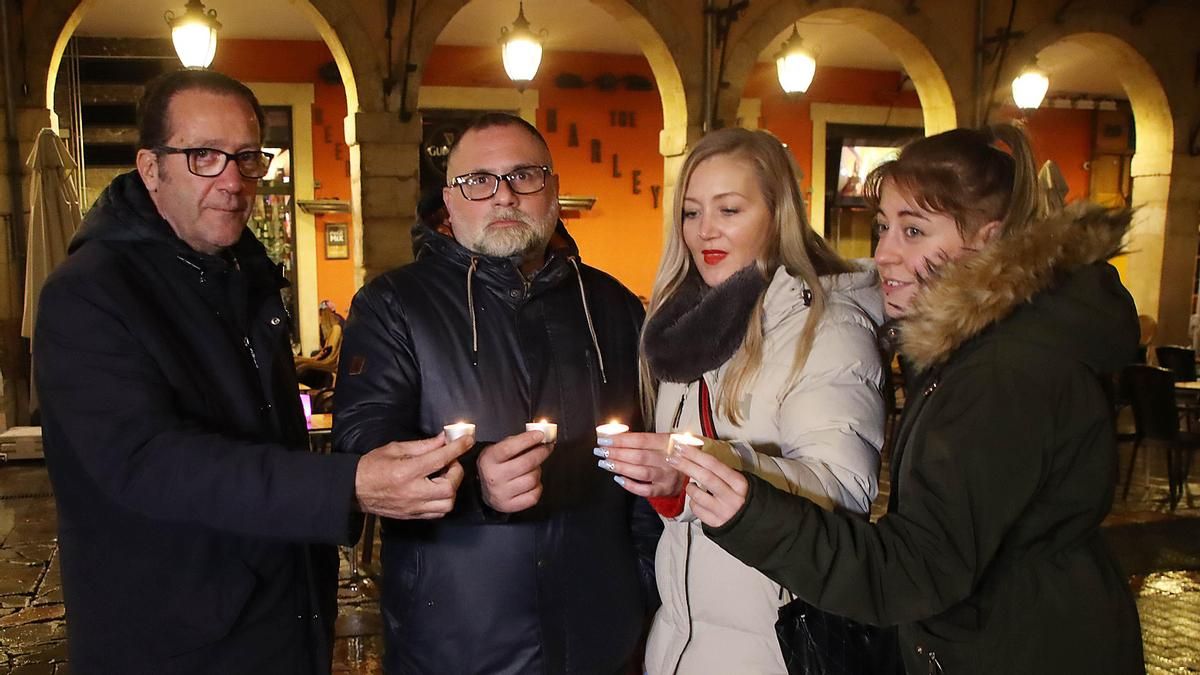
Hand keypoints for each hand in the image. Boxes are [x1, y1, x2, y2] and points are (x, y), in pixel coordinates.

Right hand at [354, 433, 470, 519]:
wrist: (353, 490)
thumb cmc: (372, 466)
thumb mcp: (395, 449)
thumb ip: (422, 445)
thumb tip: (443, 439)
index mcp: (406, 472)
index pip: (440, 459)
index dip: (457, 448)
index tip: (467, 440)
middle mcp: (412, 492)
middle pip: (449, 487)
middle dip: (456, 471)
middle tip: (449, 461)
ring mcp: (413, 507)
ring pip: (447, 504)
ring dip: (452, 488)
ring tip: (444, 476)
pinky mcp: (412, 516)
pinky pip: (438, 512)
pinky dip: (444, 501)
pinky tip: (438, 489)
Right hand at [478, 429, 553, 512]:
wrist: (484, 489)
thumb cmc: (496, 466)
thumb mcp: (497, 450)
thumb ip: (515, 442)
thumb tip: (538, 437)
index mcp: (489, 460)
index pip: (509, 448)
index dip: (527, 440)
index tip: (540, 435)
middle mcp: (494, 477)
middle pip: (526, 463)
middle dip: (541, 452)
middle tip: (546, 448)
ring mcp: (501, 493)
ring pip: (532, 479)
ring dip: (537, 471)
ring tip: (534, 468)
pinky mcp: (510, 506)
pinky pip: (534, 496)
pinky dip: (537, 487)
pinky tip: (533, 482)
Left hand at [595, 432, 683, 496]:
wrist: (695, 467)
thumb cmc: (674, 451)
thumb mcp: (663, 439)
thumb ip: (642, 438)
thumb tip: (616, 433)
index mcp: (667, 442)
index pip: (640, 440)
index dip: (620, 440)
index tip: (604, 439)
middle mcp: (669, 458)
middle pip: (638, 456)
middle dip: (616, 453)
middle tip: (600, 451)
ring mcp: (667, 475)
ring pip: (641, 472)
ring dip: (620, 467)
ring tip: (605, 463)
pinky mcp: (665, 489)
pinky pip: (645, 490)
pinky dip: (630, 485)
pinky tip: (618, 479)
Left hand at [665, 443, 748, 527]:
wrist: (752, 523)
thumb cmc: (741, 497)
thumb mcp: (738, 481)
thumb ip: (721, 471)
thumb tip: (696, 455)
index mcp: (738, 483)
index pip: (714, 464)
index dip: (696, 454)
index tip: (682, 447)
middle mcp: (732, 497)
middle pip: (705, 477)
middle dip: (686, 465)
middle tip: (672, 458)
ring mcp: (723, 511)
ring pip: (698, 495)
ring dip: (690, 487)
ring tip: (691, 485)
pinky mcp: (715, 523)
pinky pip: (697, 509)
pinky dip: (693, 502)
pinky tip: (698, 500)